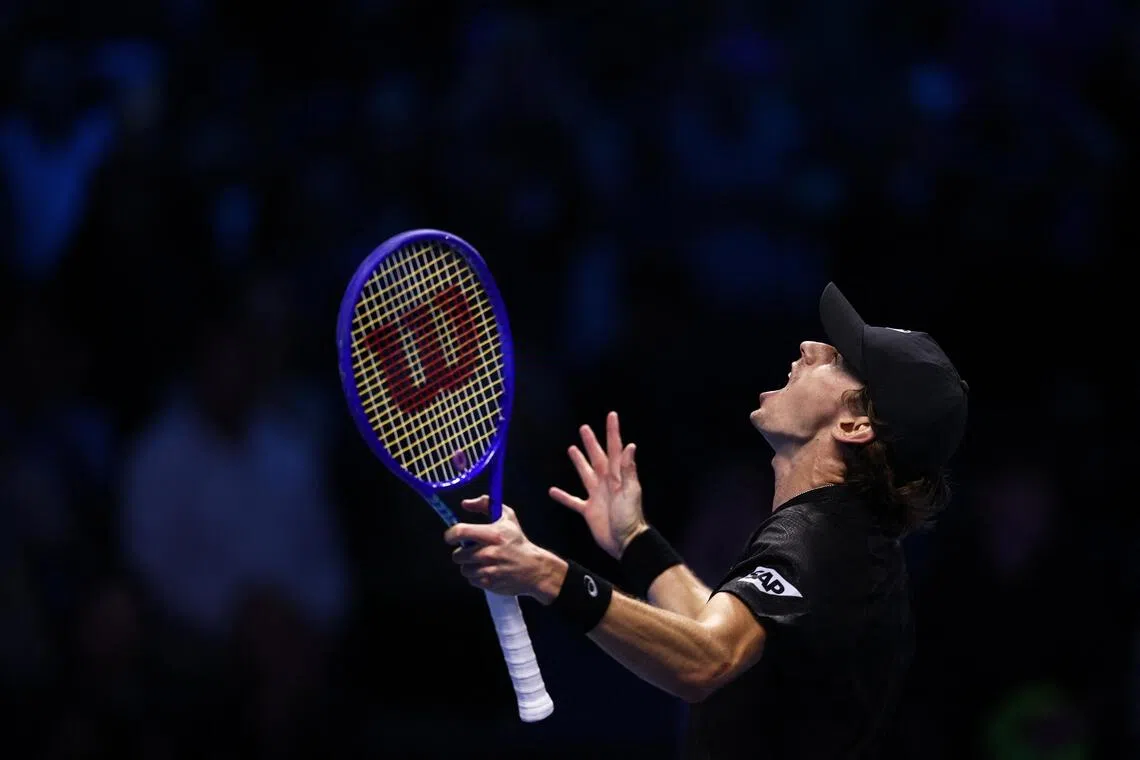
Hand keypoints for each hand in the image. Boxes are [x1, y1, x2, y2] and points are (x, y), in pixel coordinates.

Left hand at [445, 496, 565, 601]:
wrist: (533, 569)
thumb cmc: (517, 542)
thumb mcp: (507, 517)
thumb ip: (486, 504)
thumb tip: (465, 504)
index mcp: (493, 534)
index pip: (460, 532)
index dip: (450, 534)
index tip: (450, 537)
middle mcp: (489, 553)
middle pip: (458, 555)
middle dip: (462, 553)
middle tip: (473, 551)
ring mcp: (488, 570)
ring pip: (464, 569)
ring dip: (470, 566)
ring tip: (483, 561)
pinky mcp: (489, 583)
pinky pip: (471, 580)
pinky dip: (477, 576)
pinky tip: (488, 571)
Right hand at [549, 411, 647, 559]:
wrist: (625, 542)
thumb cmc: (630, 517)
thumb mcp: (630, 491)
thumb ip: (628, 470)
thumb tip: (630, 446)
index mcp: (617, 476)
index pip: (614, 449)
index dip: (612, 432)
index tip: (611, 415)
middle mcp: (606, 482)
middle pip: (597, 457)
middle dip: (591, 443)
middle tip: (584, 428)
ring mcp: (597, 496)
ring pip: (585, 474)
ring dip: (579, 462)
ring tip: (572, 449)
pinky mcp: (589, 510)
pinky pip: (573, 501)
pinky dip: (563, 496)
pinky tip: (552, 491)